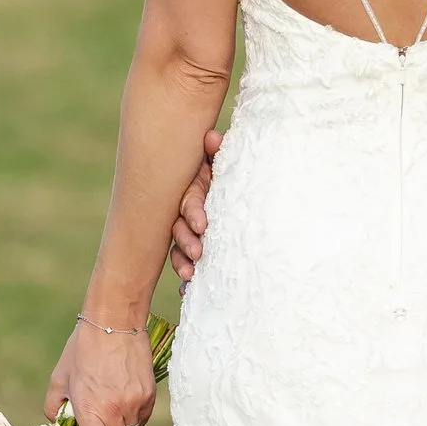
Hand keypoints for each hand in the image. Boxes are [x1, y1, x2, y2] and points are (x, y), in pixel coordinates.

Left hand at [46, 320, 152, 425]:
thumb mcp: (59, 379)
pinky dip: (133, 421)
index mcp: (90, 409)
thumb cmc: (82, 350)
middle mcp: (115, 410)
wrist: (115, 322)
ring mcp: (135, 403)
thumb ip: (55, 407)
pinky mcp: (149, 395)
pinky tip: (123, 406)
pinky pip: (142, 419)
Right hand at [169, 132, 222, 285]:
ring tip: (189, 275)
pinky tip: (187, 289)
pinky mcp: (196, 248)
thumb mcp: (225, 164)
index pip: (189, 203)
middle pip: (180, 228)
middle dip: (186, 242)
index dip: (193, 213)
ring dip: (182, 261)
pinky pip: (186, 263)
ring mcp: (190, 231)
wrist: (247, 189)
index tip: (202, 226)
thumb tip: (211, 136)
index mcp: (194, 191)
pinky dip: (186, 276)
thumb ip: (218, 152)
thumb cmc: (232, 174)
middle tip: (198, 253)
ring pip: (179, 248)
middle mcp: (188, 212)